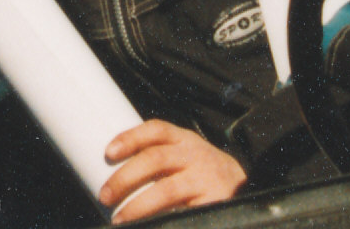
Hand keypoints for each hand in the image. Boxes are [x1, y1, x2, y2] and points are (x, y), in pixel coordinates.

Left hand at [98, 120, 246, 221]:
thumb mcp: (184, 157)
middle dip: (124, 178)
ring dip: (138, 206)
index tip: (108, 152)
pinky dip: (162, 221)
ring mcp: (205, 180)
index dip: (131, 138)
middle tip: (105, 196)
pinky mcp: (214, 203)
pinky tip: (151, 226)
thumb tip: (114, 184)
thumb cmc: (200, 173)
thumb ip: (157, 161)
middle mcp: (195, 155)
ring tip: (119, 219)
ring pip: (166, 191)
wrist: (244, 189)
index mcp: (184, 140)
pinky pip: (185, 214)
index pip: (156, 130)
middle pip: (155, 159)